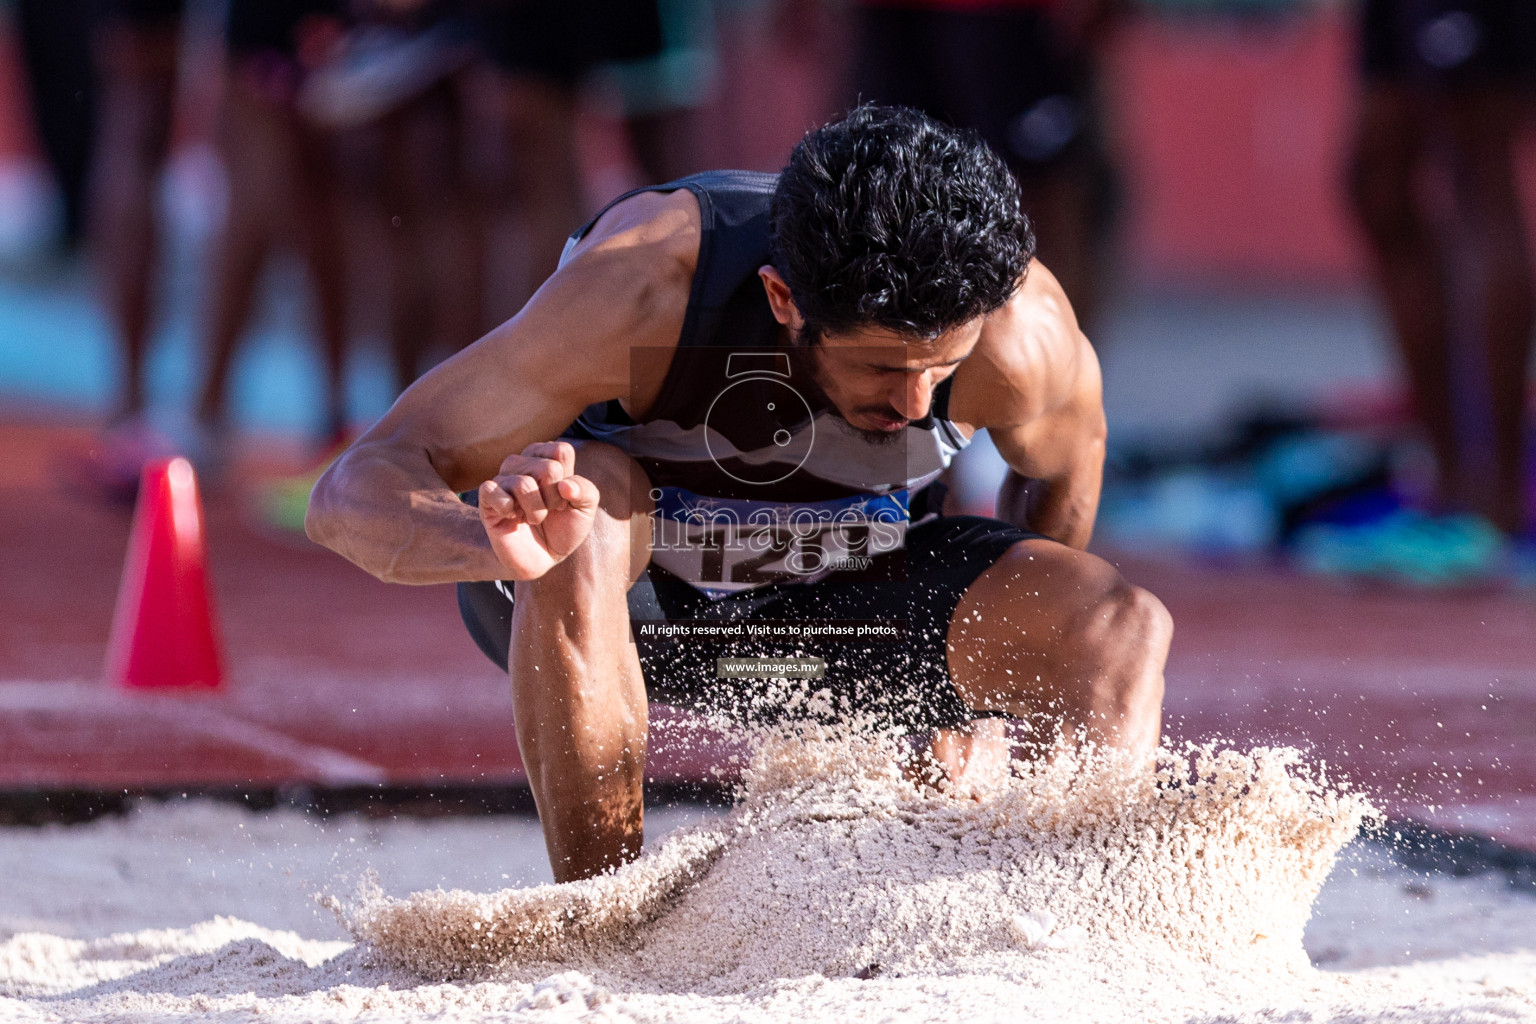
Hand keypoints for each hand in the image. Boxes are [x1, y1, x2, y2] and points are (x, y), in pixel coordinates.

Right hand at [478, 441, 599, 579]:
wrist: (543, 558)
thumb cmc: (563, 528)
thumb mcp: (585, 510)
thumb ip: (585, 491)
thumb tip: (565, 485)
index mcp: (545, 457)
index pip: (562, 451)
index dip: (568, 481)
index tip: (563, 498)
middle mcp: (522, 463)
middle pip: (548, 468)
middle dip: (554, 499)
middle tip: (548, 511)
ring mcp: (503, 479)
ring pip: (523, 483)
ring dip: (536, 510)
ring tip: (533, 519)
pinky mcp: (487, 498)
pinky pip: (492, 491)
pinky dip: (508, 509)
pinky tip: (512, 517)